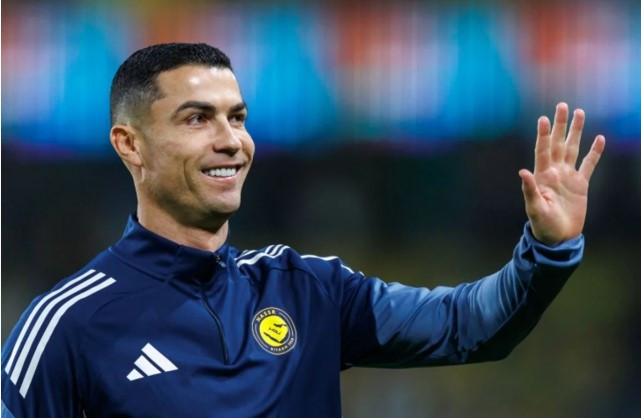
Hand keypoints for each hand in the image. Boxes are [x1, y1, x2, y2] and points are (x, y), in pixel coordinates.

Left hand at [519, 103, 604, 245]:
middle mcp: (554, 172)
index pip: (542, 151)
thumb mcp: (534, 208)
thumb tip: (522, 172)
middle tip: (562, 105)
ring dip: (575, 132)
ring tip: (579, 113)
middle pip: (557, 143)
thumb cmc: (543, 225)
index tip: (543, 118)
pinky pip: (588, 165)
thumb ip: (529, 190)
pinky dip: (594, 152)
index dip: (542, 135)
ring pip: (572, 149)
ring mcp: (568, 177)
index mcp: (542, 176)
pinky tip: (599, 138)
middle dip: (560, 125)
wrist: (558, 237)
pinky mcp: (580, 185)